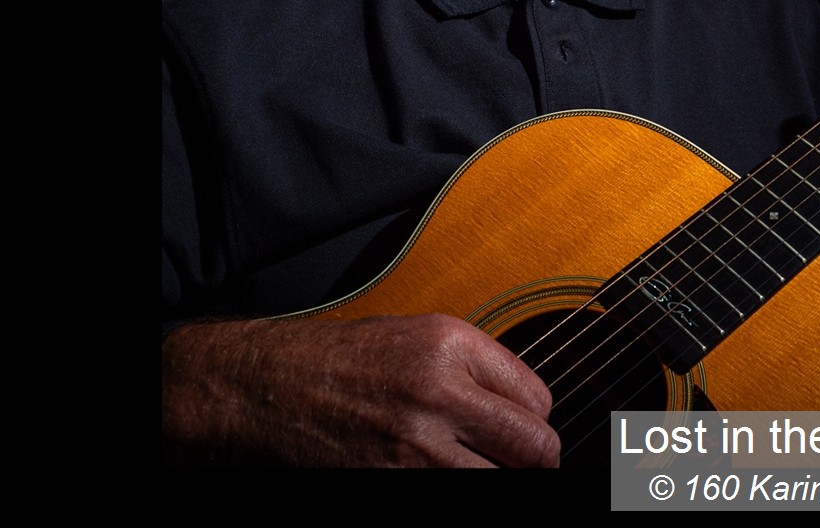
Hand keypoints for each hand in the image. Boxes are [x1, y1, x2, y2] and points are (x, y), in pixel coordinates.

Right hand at [162, 314, 560, 466]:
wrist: (267, 389)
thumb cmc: (340, 362)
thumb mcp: (419, 338)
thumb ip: (477, 370)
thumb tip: (526, 409)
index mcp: (452, 346)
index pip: (538, 400)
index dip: (536, 421)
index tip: (525, 431)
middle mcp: (440, 394)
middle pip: (534, 448)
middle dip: (535, 461)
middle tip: (521, 463)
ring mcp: (416, 447)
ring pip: (500, 481)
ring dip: (496, 477)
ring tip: (480, 467)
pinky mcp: (392, 482)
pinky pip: (454, 493)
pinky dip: (456, 486)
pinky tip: (441, 473)